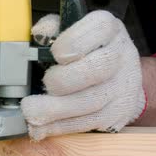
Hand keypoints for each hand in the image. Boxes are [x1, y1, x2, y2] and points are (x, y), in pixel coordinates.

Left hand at [21, 11, 145, 140]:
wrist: (122, 78)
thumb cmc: (89, 51)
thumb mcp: (74, 31)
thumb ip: (54, 29)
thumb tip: (39, 34)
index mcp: (109, 29)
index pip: (99, 28)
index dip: (74, 42)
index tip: (56, 54)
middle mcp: (122, 55)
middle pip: (96, 69)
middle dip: (63, 80)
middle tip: (44, 84)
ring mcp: (123, 86)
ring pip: (91, 101)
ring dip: (56, 110)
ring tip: (31, 113)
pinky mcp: (119, 113)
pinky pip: (89, 123)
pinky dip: (62, 126)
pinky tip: (43, 127)